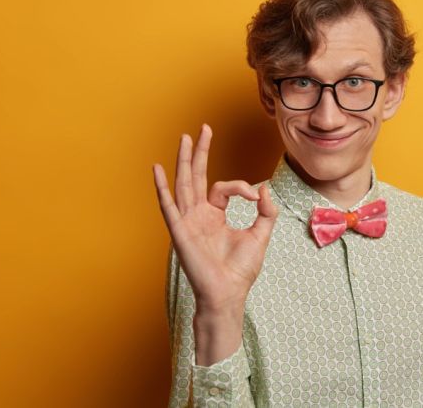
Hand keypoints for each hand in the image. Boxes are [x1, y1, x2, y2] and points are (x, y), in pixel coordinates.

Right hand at [152, 123, 277, 315]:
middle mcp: (198, 215)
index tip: (256, 196)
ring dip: (184, 161)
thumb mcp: (260, 235)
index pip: (223, 187)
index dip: (241, 187)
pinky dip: (162, 188)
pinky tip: (157, 170)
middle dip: (201, 152)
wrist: (228, 293)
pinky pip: (168, 206)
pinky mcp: (180, 231)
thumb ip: (266, 211)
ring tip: (185, 138)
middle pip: (197, 176)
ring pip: (184, 184)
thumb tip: (264, 188)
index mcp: (214, 215)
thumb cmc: (240, 270)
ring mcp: (187, 221)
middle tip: (204, 128)